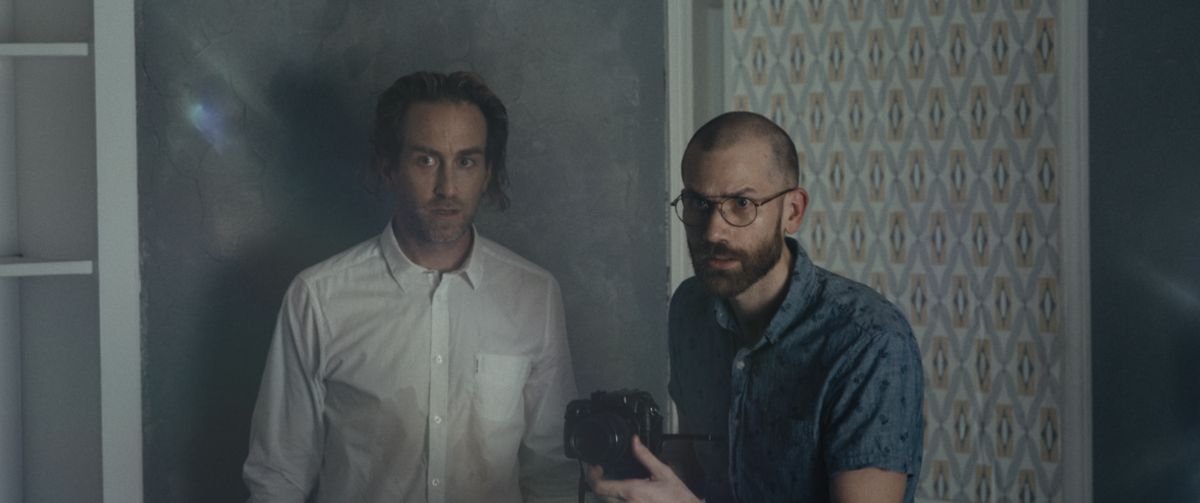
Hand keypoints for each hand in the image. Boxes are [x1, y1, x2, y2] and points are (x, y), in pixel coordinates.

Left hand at [585, 436, 699, 502]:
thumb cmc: (677, 496)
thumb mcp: (662, 472)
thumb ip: (645, 456)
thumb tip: (634, 441)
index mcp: (632, 491)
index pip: (600, 486)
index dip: (593, 475)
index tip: (595, 467)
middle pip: (599, 495)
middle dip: (598, 482)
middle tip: (601, 471)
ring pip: (606, 502)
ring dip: (605, 492)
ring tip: (609, 481)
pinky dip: (614, 499)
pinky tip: (621, 493)